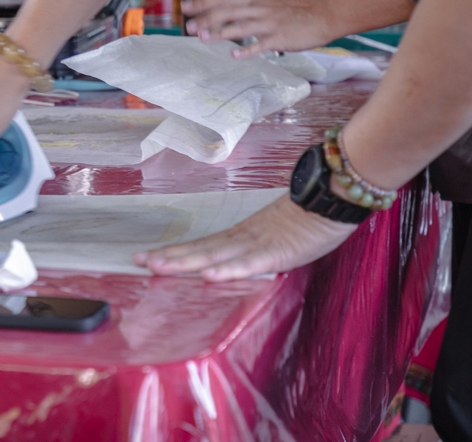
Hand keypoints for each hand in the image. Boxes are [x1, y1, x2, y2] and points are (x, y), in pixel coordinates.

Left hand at [133, 194, 357, 279]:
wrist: (333, 197)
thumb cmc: (308, 218)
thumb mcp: (275, 237)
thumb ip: (254, 249)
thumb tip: (233, 261)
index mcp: (241, 236)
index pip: (202, 246)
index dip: (175, 252)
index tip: (147, 257)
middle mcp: (242, 238)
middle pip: (200, 249)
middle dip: (169, 256)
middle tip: (139, 261)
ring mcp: (257, 244)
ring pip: (216, 255)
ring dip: (186, 261)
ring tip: (159, 267)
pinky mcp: (277, 251)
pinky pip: (249, 263)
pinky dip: (228, 270)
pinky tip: (209, 276)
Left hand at [182, 0, 335, 57]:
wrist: (326, 15)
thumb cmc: (299, 11)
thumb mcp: (272, 3)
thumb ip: (252, 7)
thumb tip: (233, 11)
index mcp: (257, 1)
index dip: (205, 1)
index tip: (186, 5)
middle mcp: (260, 10)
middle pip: (229, 12)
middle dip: (207, 18)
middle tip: (189, 25)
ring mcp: (270, 24)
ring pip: (241, 27)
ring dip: (221, 32)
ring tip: (203, 38)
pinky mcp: (280, 38)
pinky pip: (261, 45)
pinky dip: (248, 50)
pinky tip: (234, 56)